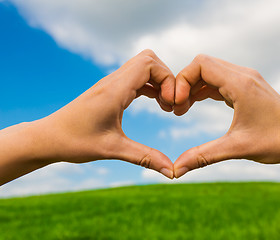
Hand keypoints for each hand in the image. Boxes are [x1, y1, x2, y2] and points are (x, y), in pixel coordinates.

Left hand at [30, 50, 174, 177]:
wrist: (48, 138)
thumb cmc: (75, 142)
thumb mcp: (113, 150)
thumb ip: (145, 158)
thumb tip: (172, 172)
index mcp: (114, 91)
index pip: (149, 64)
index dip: (167, 79)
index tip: (170, 104)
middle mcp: (113, 81)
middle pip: (149, 59)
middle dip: (166, 78)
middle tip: (170, 103)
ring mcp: (110, 84)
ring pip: (143, 66)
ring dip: (158, 82)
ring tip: (165, 105)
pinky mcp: (109, 90)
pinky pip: (136, 77)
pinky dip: (150, 86)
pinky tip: (155, 103)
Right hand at [173, 54, 279, 177]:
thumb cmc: (276, 143)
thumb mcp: (236, 149)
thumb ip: (203, 156)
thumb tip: (176, 170)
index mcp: (241, 84)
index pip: (200, 64)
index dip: (182, 81)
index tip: (177, 105)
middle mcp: (244, 75)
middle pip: (203, 64)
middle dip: (185, 83)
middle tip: (178, 109)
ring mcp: (247, 79)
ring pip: (210, 71)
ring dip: (194, 86)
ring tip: (183, 109)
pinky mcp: (248, 86)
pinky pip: (220, 79)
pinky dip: (205, 89)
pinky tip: (196, 104)